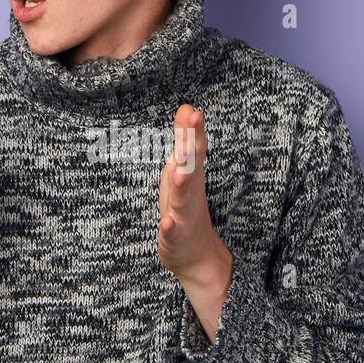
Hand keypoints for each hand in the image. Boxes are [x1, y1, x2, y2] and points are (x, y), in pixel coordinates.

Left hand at [158, 104, 232, 296]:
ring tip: (180, 173)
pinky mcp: (175, 238)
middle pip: (191, 168)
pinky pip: (172, 232)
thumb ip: (186, 140)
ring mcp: (184, 216)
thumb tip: (187, 106)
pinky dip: (170, 228)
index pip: (193, 149)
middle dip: (191, 149)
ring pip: (182, 199)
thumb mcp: (186, 170)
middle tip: (192, 128)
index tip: (192, 111)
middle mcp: (190, 193)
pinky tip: (167, 223)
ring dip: (182, 186)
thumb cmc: (187, 206)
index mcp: (190, 175)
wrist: (196, 256)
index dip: (192, 131)